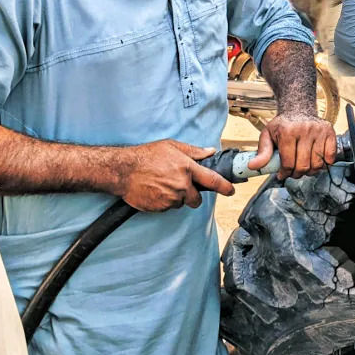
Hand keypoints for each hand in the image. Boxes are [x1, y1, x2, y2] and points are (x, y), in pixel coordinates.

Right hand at [116, 140, 234, 211]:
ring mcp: (171, 198)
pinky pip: (168, 207)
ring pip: (181, 203)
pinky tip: (154, 190)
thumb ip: (193, 151)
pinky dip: (164, 202)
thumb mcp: (171, 146)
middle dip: (192, 196)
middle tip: (179, 186)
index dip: (225, 187)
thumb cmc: (146, 155)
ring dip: (176, 197)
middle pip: (197, 200)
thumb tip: (210, 151)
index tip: (231, 190)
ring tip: (161, 184)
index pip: (213, 181)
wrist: (123, 170)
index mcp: (187, 168)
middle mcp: (182, 185)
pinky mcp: (160, 207)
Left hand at [251, 112, 336, 179]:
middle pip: (303, 166)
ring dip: (310, 171)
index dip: (284, 173)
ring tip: (303, 166)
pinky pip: (330, 157)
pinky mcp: (330, 132)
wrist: (298, 109)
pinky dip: (324, 163)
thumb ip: (262, 152)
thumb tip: (253, 166)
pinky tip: (315, 160)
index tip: (282, 174)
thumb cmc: (282, 125)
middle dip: (296, 174)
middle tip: (292, 172)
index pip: (288, 163)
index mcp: (287, 131)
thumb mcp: (267, 135)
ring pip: (317, 164)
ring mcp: (319, 131)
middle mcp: (305, 130)